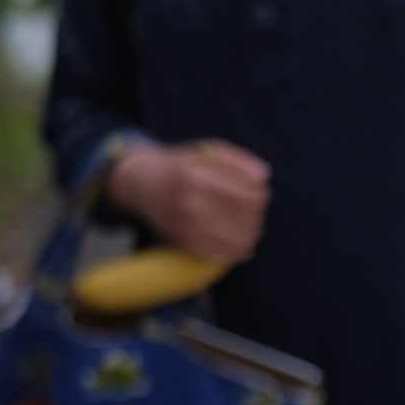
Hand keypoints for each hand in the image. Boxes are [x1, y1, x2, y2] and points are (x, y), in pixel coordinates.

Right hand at [108, 140, 270, 264]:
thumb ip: (238, 160)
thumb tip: (264, 176)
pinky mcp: (182, 241)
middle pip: (246, 218)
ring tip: (250, 229)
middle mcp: (191, 202)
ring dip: (250, 235)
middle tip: (254, 212)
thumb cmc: (179, 165)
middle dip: (257, 216)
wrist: (140, 183)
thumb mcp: (207, 150)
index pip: (249, 194)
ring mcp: (185, 224)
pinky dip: (236, 251)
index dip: (261, 196)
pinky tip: (241, 246)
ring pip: (237, 239)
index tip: (259, 193)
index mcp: (198, 176)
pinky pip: (220, 254)